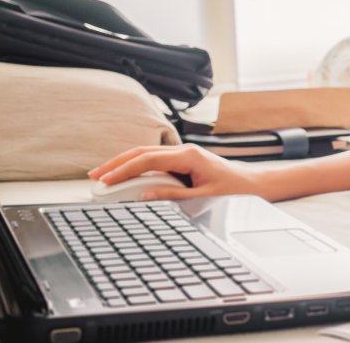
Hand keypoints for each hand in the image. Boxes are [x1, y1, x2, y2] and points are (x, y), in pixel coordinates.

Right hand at [87, 144, 269, 199]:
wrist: (254, 184)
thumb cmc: (234, 190)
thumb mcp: (203, 197)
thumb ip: (173, 196)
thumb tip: (145, 196)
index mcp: (189, 156)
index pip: (148, 159)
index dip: (124, 170)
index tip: (106, 180)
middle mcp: (184, 151)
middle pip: (142, 152)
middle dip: (116, 163)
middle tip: (95, 176)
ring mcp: (183, 154)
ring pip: (146, 154)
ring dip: (124, 163)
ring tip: (103, 176)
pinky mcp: (184, 161)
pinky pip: (155, 161)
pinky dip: (137, 167)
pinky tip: (125, 175)